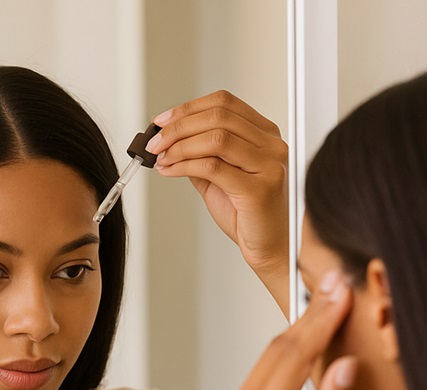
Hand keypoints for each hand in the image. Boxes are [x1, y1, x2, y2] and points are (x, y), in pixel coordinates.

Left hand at [148, 91, 288, 301]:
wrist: (269, 248)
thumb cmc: (249, 216)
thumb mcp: (220, 178)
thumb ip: (201, 156)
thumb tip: (168, 141)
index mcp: (265, 135)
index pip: (225, 104)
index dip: (189, 108)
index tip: (163, 121)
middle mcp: (271, 146)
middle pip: (218, 117)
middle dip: (179, 127)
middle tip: (155, 142)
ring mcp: (269, 166)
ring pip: (216, 138)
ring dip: (179, 146)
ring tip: (161, 157)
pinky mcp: (258, 189)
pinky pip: (213, 167)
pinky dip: (184, 166)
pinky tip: (170, 171)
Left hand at [214, 269, 355, 389]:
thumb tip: (344, 366)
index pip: (295, 357)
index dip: (322, 321)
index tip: (341, 293)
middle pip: (277, 348)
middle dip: (309, 314)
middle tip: (334, 283)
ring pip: (266, 358)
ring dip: (297, 329)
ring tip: (325, 302)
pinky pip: (259, 375)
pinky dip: (284, 353)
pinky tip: (304, 340)